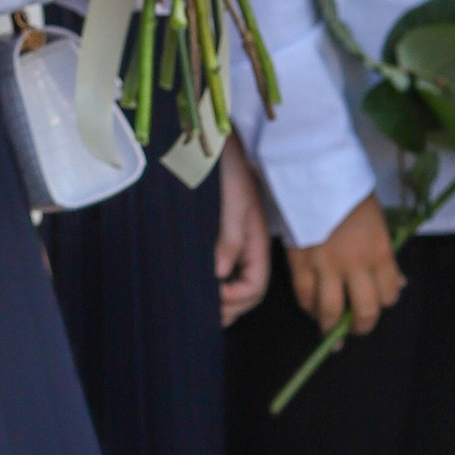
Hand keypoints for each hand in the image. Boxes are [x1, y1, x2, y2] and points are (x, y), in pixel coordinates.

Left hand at [214, 135, 271, 323]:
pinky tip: (199, 283)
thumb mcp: (231, 202)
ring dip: (222, 298)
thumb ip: (229, 238)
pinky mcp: (222, 234)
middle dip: (229, 307)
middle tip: (200, 314)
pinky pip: (224, 266)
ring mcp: (236, 241)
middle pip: (248, 290)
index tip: (210, 299)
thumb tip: (219, 275)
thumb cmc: (228, 168)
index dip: (234, 300)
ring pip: (236, 281)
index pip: (254, 287)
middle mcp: (249, 246)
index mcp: (255, 241)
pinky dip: (214, 282)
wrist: (216, 141)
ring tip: (199, 306)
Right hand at [286, 197, 402, 337]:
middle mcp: (355, 265)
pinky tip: (312, 308)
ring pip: (330, 311)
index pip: (388, 294)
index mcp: (379, 251)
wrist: (313, 172)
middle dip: (362, 326)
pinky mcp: (299, 263)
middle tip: (358, 328)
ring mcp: (325, 266)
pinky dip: (309, 306)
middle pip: (364, 311)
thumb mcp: (378, 221)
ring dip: (332, 326)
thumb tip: (396, 284)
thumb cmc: (349, 191)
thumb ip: (385, 256)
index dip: (386, 300)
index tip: (380, 299)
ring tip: (332, 331)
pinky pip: (304, 296)